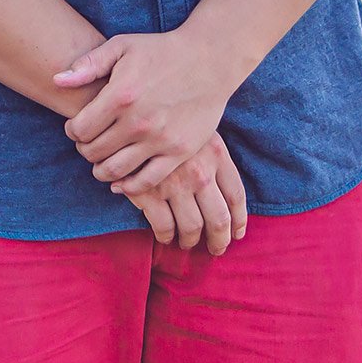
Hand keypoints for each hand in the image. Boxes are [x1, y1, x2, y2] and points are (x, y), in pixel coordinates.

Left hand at [53, 28, 236, 193]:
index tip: (75, 128)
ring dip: (101, 170)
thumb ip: (88, 64)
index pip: (79, 129)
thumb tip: (57, 80)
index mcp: (120, 96)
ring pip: (116, 170)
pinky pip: (147, 180)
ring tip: (100, 162)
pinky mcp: (180, 152)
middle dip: (84, 150)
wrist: (209, 60)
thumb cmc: (160, 50)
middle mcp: (138, 122)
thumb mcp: (121, 46)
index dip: (72, 131)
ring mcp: (160, 139)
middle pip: (94, 151)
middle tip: (87, 145)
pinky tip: (120, 182)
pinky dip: (129, 186)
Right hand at [119, 132, 248, 255]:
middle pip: (219, 218)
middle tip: (216, 248)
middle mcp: (200, 171)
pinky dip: (165, 236)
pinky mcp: (149, 191)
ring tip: (186, 243)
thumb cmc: (161, 119)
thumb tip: (223, 196)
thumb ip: (209, 156)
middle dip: (219, 239)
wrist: (122, 114)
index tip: (237, 232)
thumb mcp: (193, 129)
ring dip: (190, 240)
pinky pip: (163, 225)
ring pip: (192, 227)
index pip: (236, 195)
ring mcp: (175, 183)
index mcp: (215, 153)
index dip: (239, 220)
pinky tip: (164, 236)